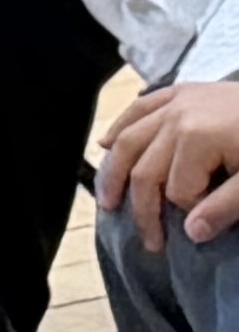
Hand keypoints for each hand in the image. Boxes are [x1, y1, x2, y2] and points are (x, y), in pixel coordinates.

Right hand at [101, 80, 238, 249]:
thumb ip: (225, 207)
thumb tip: (190, 233)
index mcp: (196, 139)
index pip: (176, 190)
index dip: (188, 212)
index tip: (207, 227)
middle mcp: (174, 117)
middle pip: (143, 168)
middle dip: (142, 208)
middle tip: (149, 241)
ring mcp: (174, 101)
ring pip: (129, 138)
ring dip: (114, 171)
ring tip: (107, 200)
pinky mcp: (180, 90)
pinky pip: (139, 108)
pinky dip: (119, 127)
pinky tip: (105, 145)